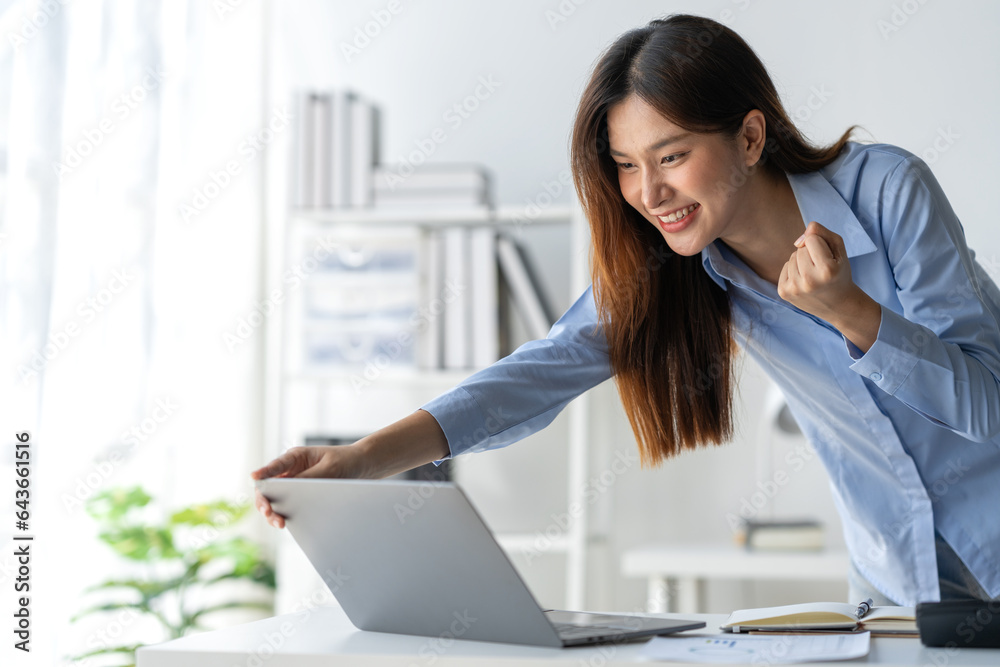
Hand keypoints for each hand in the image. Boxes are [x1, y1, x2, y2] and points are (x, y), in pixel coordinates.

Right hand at [251, 445, 366, 527]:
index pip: (275, 465)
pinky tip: (285, 523)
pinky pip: (287, 508)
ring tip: (278, 522)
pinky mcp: (301, 498)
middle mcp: (290, 472)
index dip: (263, 472)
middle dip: (265, 500)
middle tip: (267, 510)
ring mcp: (294, 486)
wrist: (362, 466)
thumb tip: (291, 489)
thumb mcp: (330, 467)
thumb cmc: (345, 460)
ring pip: (275, 500)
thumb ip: (310, 477)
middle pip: (268, 487)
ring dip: (272, 512)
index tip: (254, 477)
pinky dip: (283, 516)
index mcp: (295, 457)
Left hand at [777, 221, 880, 351]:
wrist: (838, 305)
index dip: (821, 244)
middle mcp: (810, 281)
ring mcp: (794, 288)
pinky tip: (804, 282)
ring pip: (792, 258)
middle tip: (822, 270)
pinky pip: (785, 267)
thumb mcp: (839, 250)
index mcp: (827, 270)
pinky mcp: (784, 292)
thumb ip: (822, 233)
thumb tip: (798, 240)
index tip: (829, 258)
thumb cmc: (839, 273)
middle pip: (800, 249)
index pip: (811, 239)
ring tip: (814, 276)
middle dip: (811, 254)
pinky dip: (794, 270)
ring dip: (802, 262)